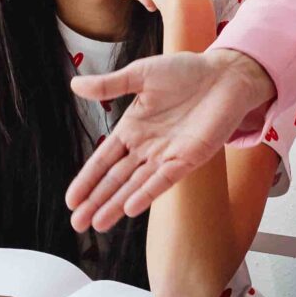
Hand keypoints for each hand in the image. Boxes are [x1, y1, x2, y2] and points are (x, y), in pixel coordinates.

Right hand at [66, 49, 276, 231]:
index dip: (87, 180)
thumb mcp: (140, 74)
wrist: (224, 75)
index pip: (103, 160)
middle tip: (77, 224)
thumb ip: (109, 85)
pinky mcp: (188, 158)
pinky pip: (164, 180)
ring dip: (116, 205)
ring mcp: (167, 156)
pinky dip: (146, 194)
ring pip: (135, 186)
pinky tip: (129, 208)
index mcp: (132, 129)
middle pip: (116, 180)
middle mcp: (147, 147)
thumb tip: (74, 84)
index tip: (71, 200)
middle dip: (96, 201)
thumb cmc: (185, 71)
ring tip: (97, 224)